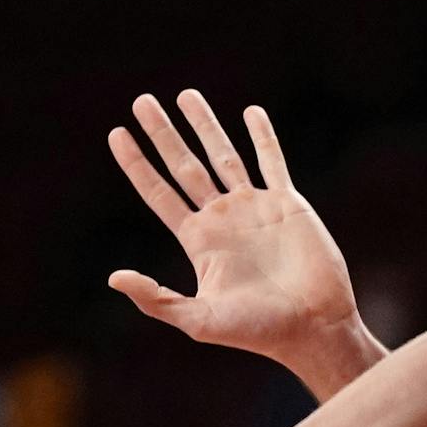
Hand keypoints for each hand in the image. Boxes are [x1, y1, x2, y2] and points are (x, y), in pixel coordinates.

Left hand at [108, 90, 358, 359]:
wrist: (312, 327)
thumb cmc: (258, 331)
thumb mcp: (198, 320)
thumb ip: (156, 299)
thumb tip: (114, 277)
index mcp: (199, 241)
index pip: (159, 193)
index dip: (137, 164)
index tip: (117, 134)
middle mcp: (223, 219)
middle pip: (185, 166)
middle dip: (163, 133)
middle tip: (142, 101)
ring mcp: (255, 208)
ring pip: (223, 156)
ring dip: (205, 125)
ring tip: (186, 95)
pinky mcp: (288, 205)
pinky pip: (272, 162)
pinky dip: (262, 136)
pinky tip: (251, 112)